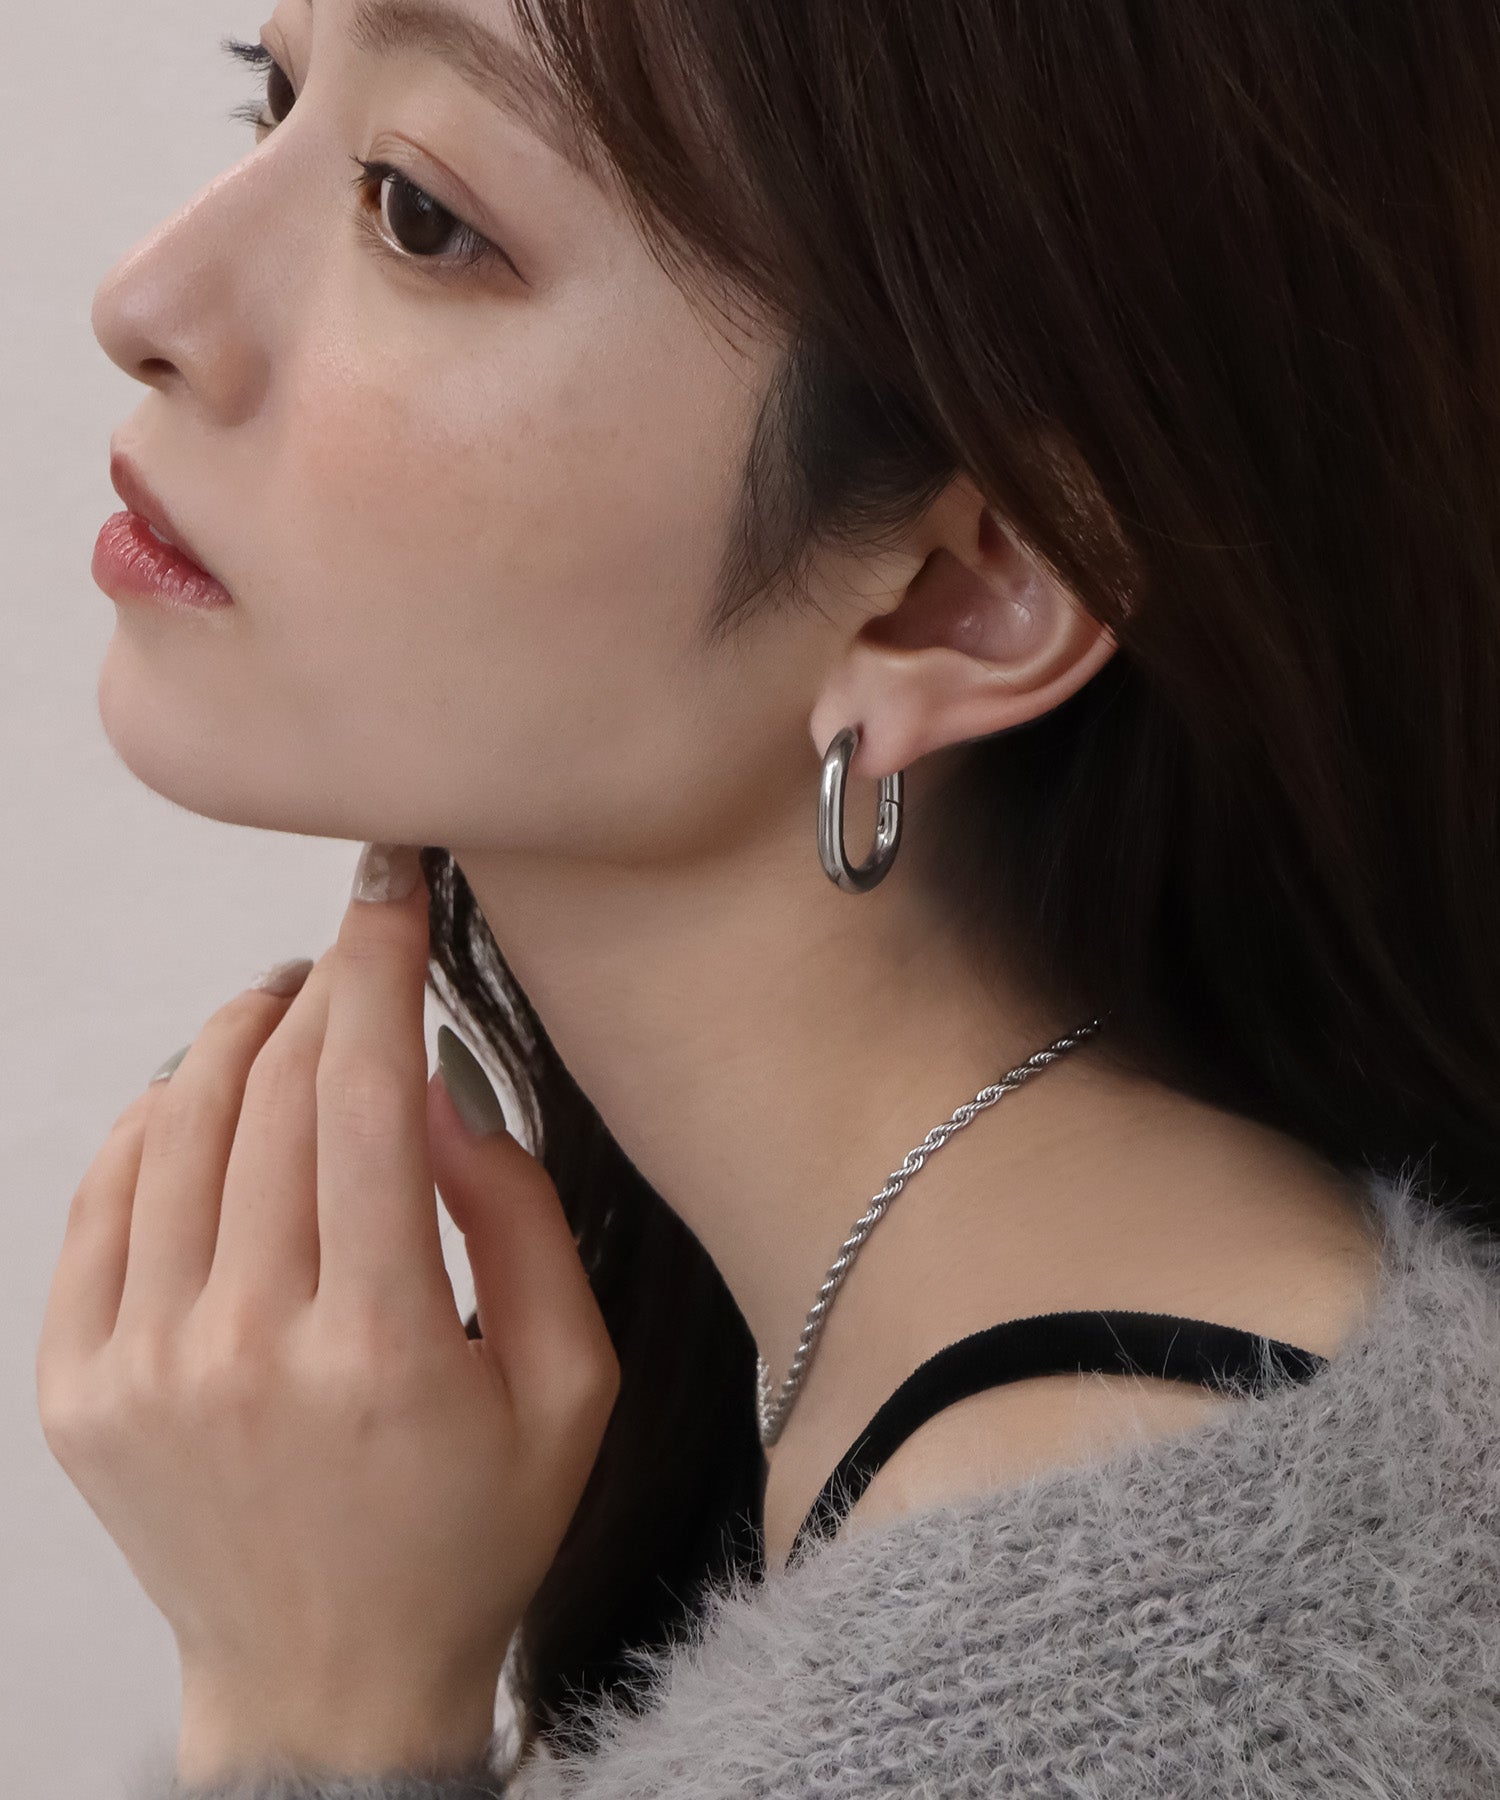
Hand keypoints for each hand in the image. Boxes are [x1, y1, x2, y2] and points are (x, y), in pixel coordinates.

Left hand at [35, 842, 620, 1783]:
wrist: (330, 1681)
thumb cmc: (469, 1532)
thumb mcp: (572, 1384)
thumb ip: (517, 1216)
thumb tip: (432, 1084)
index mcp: (381, 1350)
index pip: (363, 1095)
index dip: (379, 965)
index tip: (392, 888)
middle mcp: (242, 1352)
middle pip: (268, 1092)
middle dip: (317, 986)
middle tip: (356, 948)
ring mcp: (142, 1371)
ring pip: (173, 1125)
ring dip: (234, 1034)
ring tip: (283, 1008)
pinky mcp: (80, 1389)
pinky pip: (100, 1199)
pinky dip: (151, 1117)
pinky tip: (203, 1096)